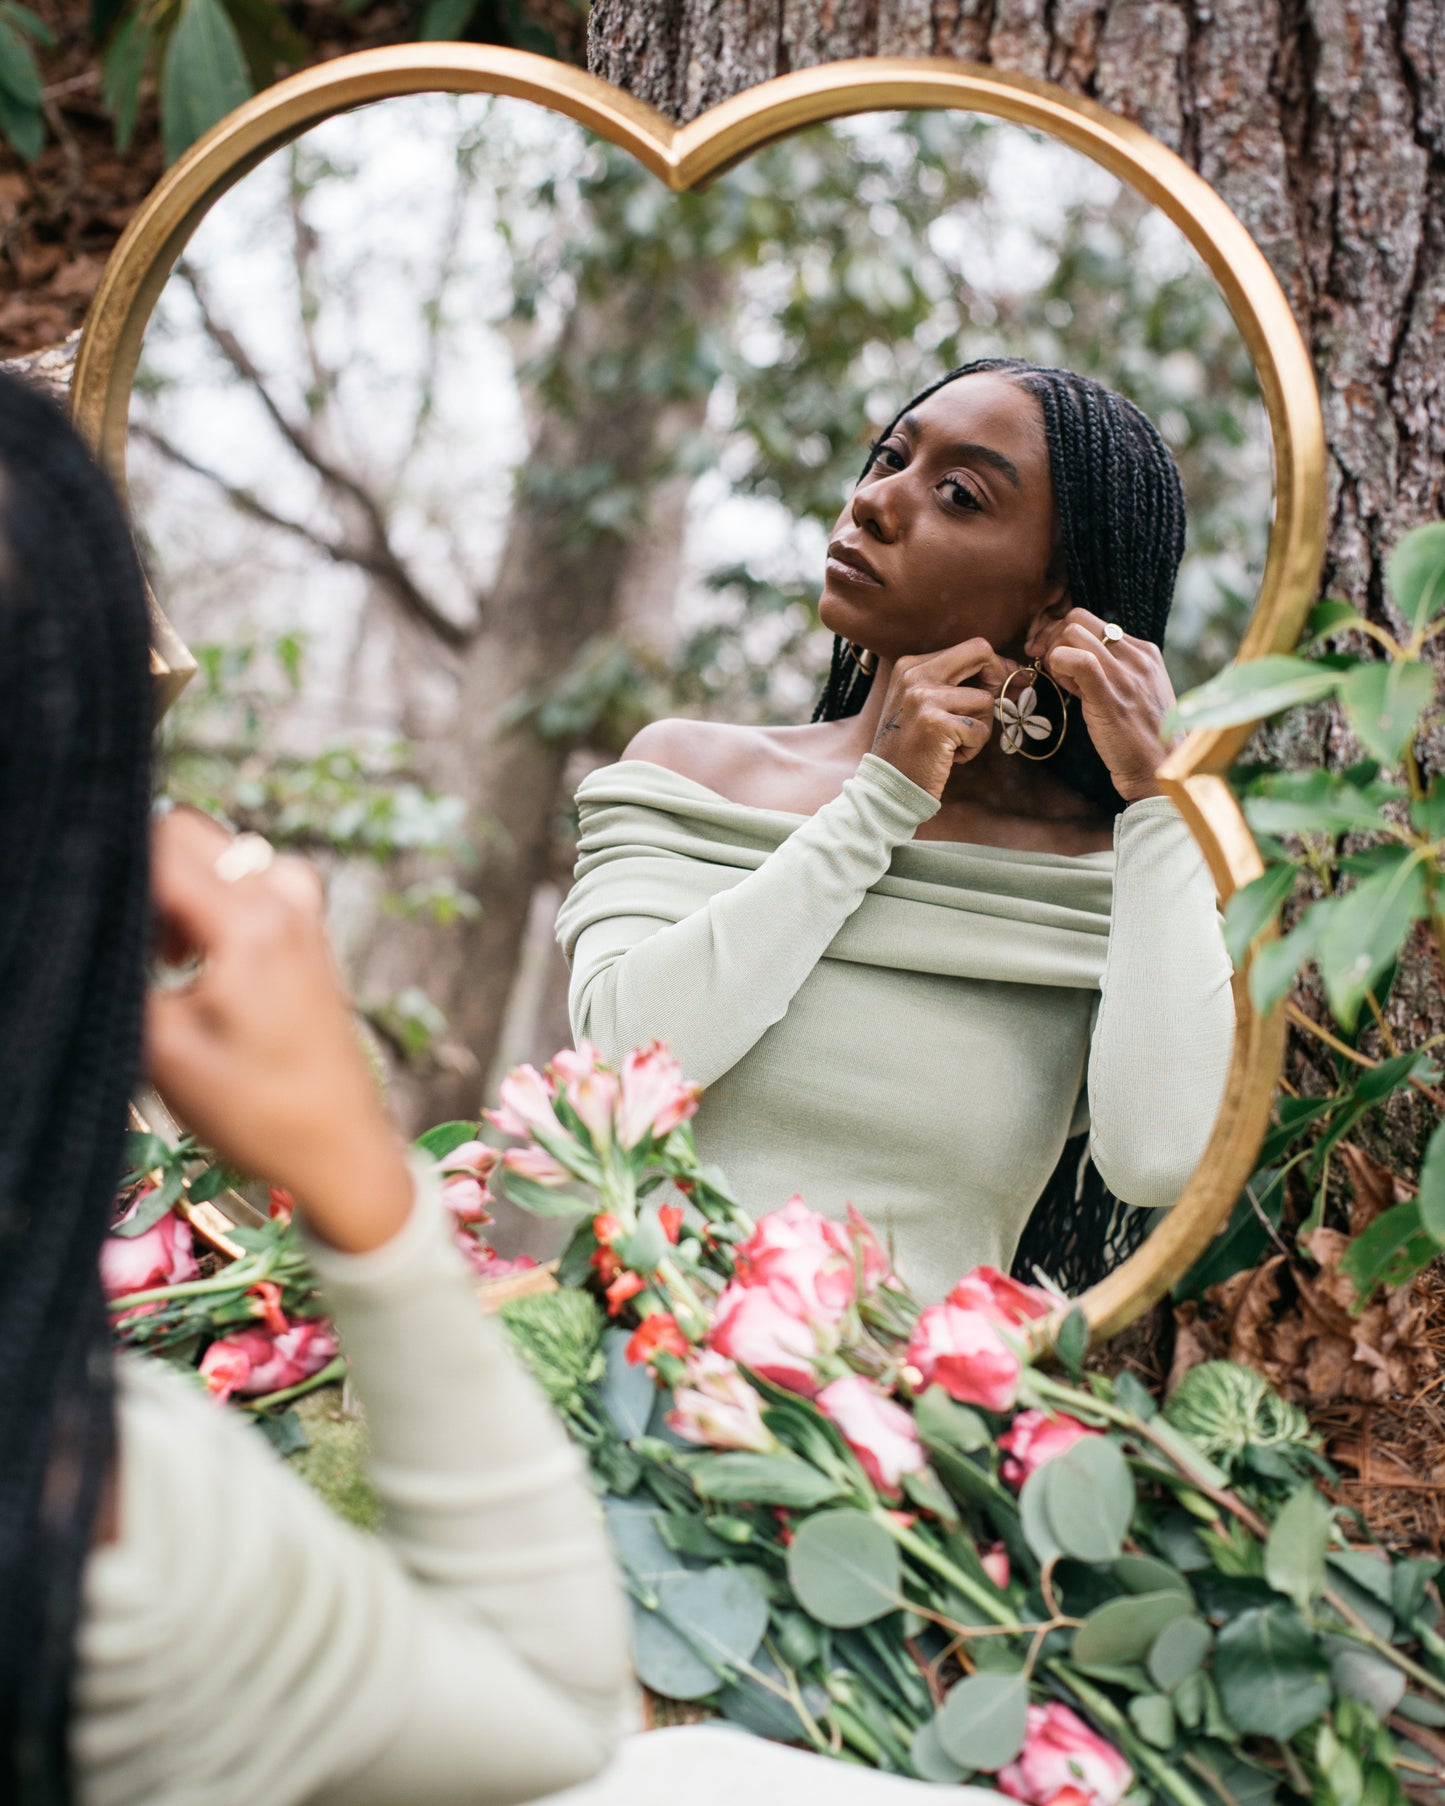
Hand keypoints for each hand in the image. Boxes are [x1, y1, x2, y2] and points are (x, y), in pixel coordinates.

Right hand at [145, 809, 412, 1253]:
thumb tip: (101, 920)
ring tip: (171, 962)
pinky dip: (213, 903)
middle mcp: (285, 897)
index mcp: (251, 922)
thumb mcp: (161, 1047)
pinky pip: (246, 879)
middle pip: (186, 834)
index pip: (158, 844)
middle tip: (138, 949)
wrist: (338, 1146)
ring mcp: (303, 908)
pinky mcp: (308, 925)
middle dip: (145, 876)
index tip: (99, 922)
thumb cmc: (254, 1109)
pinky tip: (203, 962)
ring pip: (215, 855)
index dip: (112, 872)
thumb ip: (121, 968)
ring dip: (180, 890)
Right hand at [869, 638, 1013, 799]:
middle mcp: (914, 675)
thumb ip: (954, 683)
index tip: (1012, 681)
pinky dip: (972, 749)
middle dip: (1000, 677)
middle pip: (980, 652)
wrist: (889, 785)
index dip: (996, 666)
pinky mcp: (936, 724)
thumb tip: (1009, 671)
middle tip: (1004, 701)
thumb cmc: (912, 747)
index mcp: (911, 665)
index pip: (969, 648)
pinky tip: (950, 757)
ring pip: (985, 700)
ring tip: (956, 744)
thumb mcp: (922, 703)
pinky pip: (980, 730)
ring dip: (980, 728)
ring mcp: (923, 698)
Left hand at [1026, 609, 1176, 802]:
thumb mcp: (1132, 694)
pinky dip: (1057, 664)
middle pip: (1079, 618)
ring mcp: (1126, 673)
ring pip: (1073, 633)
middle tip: (1042, 662)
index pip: (1093, 621)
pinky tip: (1062, 686)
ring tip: (1059, 680)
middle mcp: (1137, 656)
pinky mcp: (1111, 694)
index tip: (1050, 655)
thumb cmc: (1141, 737)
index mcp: (1144, 652)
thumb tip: (1073, 660)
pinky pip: (1077, 659)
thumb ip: (1108, 672)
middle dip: (1051, 637)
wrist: (1160, 768)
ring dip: (1053, 653)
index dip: (1063, 635)